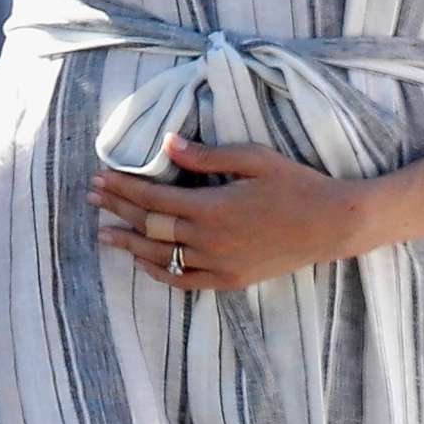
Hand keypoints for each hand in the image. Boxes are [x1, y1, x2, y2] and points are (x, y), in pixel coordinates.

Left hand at [89, 133, 359, 290]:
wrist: (332, 224)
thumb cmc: (295, 184)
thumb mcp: (253, 159)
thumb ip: (206, 156)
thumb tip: (166, 143)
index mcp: (211, 207)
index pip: (152, 198)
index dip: (122, 187)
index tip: (99, 177)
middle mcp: (209, 239)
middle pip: (149, 225)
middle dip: (117, 209)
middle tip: (91, 197)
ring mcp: (219, 264)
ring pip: (161, 255)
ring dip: (128, 243)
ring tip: (102, 234)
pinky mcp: (231, 280)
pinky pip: (185, 280)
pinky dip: (159, 272)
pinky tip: (142, 261)